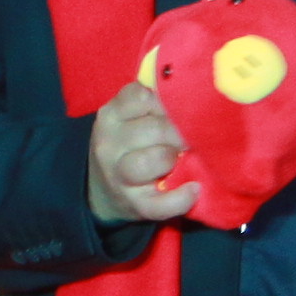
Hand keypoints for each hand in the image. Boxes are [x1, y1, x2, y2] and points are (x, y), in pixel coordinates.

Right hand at [84, 82, 202, 226]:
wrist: (101, 191)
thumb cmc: (126, 146)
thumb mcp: (125, 118)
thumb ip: (150, 103)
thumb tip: (190, 90)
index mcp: (109, 116)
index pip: (141, 96)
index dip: (165, 103)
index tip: (174, 112)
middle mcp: (108, 144)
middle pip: (155, 128)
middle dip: (179, 133)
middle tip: (187, 138)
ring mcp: (119, 177)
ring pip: (155, 159)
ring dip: (174, 158)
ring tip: (179, 160)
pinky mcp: (135, 205)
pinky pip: (163, 203)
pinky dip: (182, 197)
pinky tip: (193, 189)